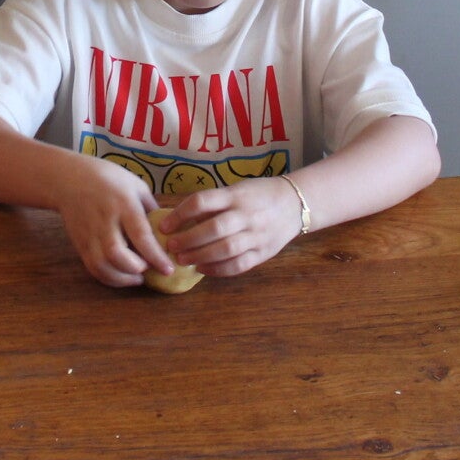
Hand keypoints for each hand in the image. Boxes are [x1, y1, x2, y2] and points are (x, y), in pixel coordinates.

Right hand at [49, 156, 168, 287]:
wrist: (68, 179)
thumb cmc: (107, 178)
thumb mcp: (134, 184)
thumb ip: (150, 208)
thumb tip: (166, 230)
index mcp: (123, 204)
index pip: (140, 235)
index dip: (155, 255)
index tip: (168, 269)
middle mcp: (105, 220)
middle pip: (116, 253)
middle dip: (135, 268)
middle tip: (149, 269)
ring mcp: (89, 233)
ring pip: (101, 264)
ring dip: (122, 278)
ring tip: (137, 277)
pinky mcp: (80, 243)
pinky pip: (92, 267)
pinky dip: (108, 278)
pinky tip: (121, 276)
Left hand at [156, 177, 304, 278]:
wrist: (296, 204)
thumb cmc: (258, 194)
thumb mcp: (236, 190)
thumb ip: (213, 204)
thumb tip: (179, 219)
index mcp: (236, 195)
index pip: (202, 202)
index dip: (180, 214)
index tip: (164, 226)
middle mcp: (246, 215)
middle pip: (214, 229)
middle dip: (188, 240)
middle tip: (170, 247)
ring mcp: (257, 235)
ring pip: (226, 249)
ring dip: (200, 256)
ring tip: (182, 260)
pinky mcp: (264, 253)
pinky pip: (239, 264)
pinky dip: (218, 270)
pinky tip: (202, 269)